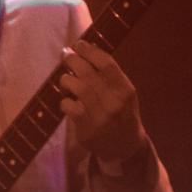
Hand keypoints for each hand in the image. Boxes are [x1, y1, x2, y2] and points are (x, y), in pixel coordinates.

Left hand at [58, 39, 147, 161]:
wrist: (125, 146)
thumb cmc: (122, 113)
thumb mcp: (123, 93)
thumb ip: (110, 74)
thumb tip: (89, 47)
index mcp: (126, 90)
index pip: (107, 63)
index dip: (90, 50)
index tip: (79, 44)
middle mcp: (115, 102)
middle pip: (88, 73)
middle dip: (73, 60)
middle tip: (66, 55)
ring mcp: (101, 116)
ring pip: (77, 87)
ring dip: (66, 80)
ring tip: (66, 80)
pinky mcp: (87, 129)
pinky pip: (69, 106)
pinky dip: (65, 100)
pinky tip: (68, 101)